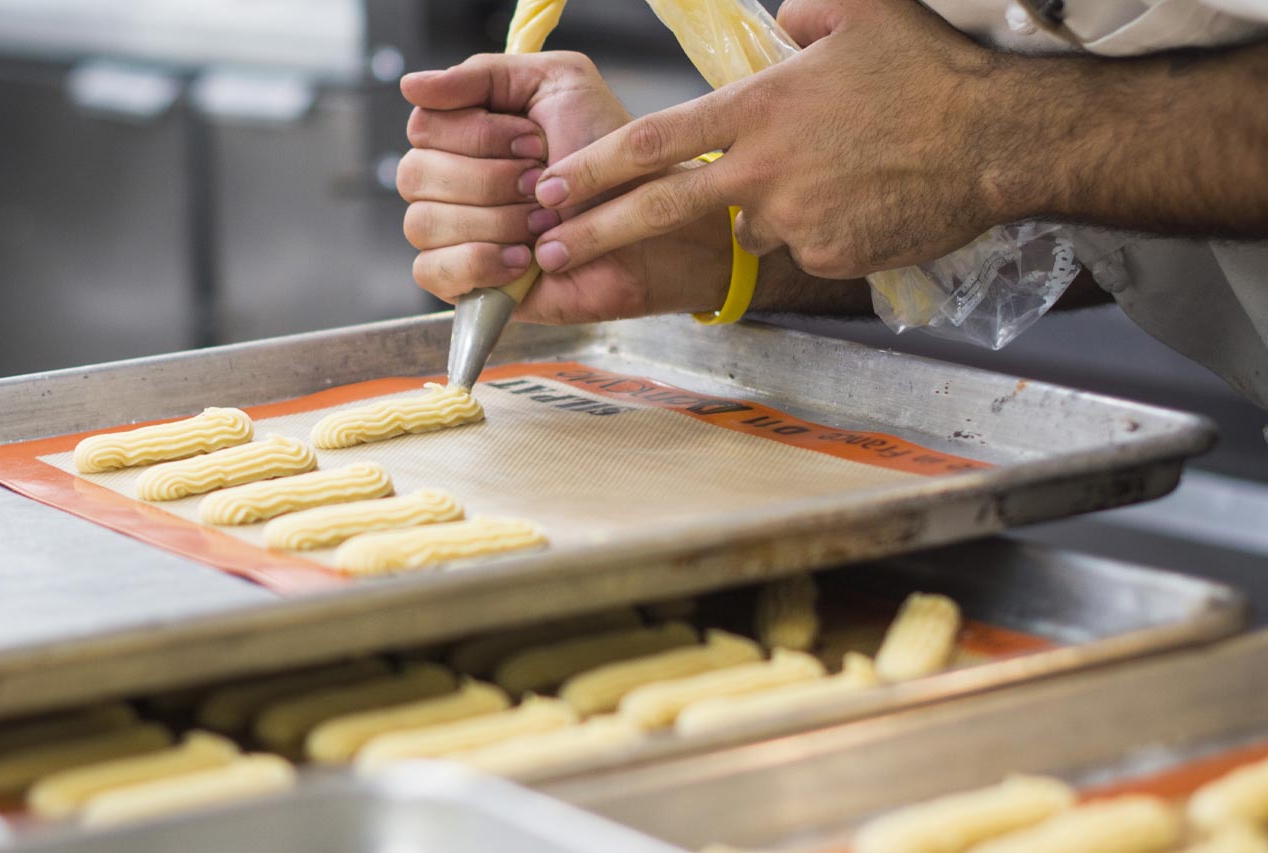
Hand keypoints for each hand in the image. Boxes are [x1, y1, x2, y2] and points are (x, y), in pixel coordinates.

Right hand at [398, 52, 729, 322]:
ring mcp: (459, 235)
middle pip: (414, 174)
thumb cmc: (615, 161)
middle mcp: (455, 184)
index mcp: (467, 137)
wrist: (652, 227)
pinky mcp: (472, 284)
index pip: (424, 127)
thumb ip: (484, 75)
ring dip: (493, 219)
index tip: (535, 143)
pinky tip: (522, 259)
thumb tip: (411, 86)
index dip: (477, 134)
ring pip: (423, 222)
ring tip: (544, 223)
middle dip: (489, 178)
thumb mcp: (558, 85)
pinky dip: (475, 262)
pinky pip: (431, 273)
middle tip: (542, 185)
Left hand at [528, 0, 1008, 280]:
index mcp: (757, 109)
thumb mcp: (858, 13)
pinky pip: (802, 245)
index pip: (653, 141)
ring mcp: (793, 218)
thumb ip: (798, 15)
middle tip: (550, 248)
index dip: (593, 168)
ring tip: (827, 179)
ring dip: (763, 211)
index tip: (550, 186)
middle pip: (659, 208)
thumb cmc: (928, 72)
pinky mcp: (826, 254)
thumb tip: (776, 22)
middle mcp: (762, 169)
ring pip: (750, 225)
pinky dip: (816, 228)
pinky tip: (860, 201)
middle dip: (596, 232)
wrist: (994, 140)